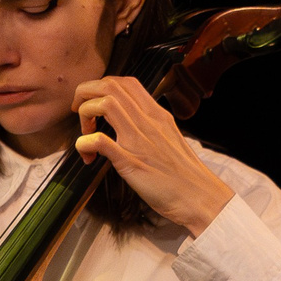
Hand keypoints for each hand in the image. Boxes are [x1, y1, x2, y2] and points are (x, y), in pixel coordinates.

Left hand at [73, 76, 235, 235]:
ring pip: (105, 103)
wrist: (200, 197)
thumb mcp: (170, 139)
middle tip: (80, 112)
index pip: (126, 82)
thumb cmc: (185, 175)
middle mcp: (148, 121)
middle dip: (86, 92)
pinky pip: (101, 141)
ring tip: (85, 131)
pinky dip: (85, 143)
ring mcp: (139, 140)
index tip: (94, 103)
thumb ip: (150, 128)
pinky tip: (87, 155)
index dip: (101, 86)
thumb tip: (130, 125)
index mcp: (157, 115)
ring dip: (85, 113)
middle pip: (110, 85)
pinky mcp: (131, 162)